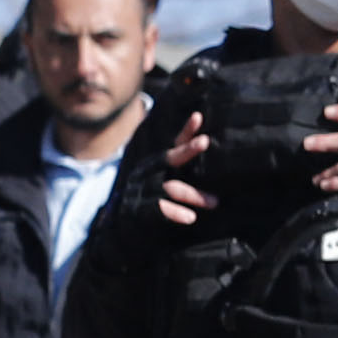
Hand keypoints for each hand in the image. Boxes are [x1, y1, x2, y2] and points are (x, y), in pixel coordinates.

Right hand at [152, 111, 213, 226]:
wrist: (122, 220)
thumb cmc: (153, 196)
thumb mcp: (167, 178)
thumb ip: (184, 169)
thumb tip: (210, 155)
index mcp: (159, 163)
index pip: (175, 144)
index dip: (186, 131)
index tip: (198, 116)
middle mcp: (151, 171)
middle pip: (170, 158)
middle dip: (187, 149)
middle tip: (205, 141)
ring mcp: (145, 189)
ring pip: (172, 187)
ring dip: (194, 195)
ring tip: (215, 202)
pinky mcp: (142, 208)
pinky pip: (160, 209)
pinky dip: (176, 212)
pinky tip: (191, 217)